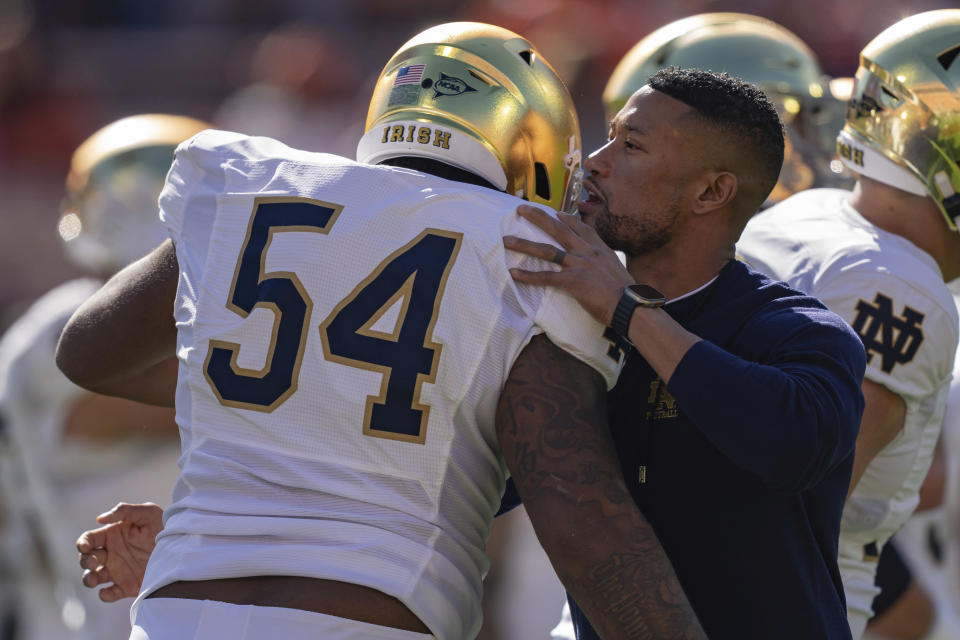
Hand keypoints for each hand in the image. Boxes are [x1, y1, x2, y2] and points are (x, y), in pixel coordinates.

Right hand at [76, 502, 163, 601]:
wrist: (183, 546)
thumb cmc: (164, 524)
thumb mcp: (148, 512)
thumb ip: (124, 510)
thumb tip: (100, 519)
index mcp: (112, 535)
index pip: (88, 540)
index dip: (82, 543)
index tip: (85, 547)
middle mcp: (111, 554)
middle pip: (86, 559)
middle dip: (85, 561)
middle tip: (94, 561)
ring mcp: (118, 570)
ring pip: (93, 578)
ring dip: (88, 579)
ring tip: (94, 579)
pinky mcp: (127, 585)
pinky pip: (109, 594)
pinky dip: (104, 595)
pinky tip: (107, 591)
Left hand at [503, 204, 632, 325]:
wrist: (631, 305)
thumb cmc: (627, 294)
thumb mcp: (617, 270)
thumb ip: (605, 263)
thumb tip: (602, 266)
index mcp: (600, 249)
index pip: (581, 228)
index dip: (568, 219)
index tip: (556, 213)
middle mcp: (588, 252)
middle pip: (559, 229)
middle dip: (538, 217)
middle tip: (520, 209)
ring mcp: (579, 264)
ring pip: (547, 250)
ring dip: (524, 244)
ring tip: (506, 240)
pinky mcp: (573, 281)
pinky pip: (546, 277)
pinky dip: (528, 276)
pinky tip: (514, 274)